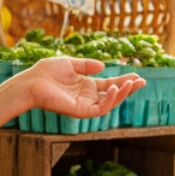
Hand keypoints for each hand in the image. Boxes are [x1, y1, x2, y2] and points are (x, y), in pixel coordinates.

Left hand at [21, 57, 146, 118]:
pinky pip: (99, 109)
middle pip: (113, 94)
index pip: (109, 85)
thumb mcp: (70, 63)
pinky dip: (109, 100)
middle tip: (142, 81)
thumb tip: (104, 67)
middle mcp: (87, 96)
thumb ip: (87, 65)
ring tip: (132, 84)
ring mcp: (84, 105)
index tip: (136, 75)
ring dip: (122, 94)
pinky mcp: (79, 111)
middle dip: (128, 88)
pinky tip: (114, 88)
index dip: (123, 81)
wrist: (32, 82)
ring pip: (109, 103)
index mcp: (86, 85)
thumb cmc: (46, 72)